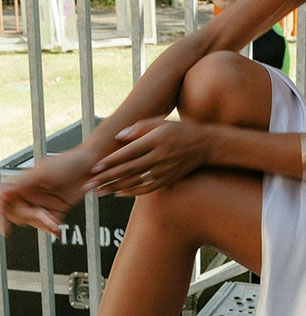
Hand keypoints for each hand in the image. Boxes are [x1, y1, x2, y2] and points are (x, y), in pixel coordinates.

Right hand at [0, 148, 93, 236]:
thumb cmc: (69, 163)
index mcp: (23, 183)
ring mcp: (43, 202)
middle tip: (44, 215)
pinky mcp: (55, 208)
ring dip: (43, 224)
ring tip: (55, 224)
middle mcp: (31, 194)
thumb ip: (24, 184)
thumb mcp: (45, 173)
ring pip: (34, 221)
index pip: (5, 202)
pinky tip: (57, 230)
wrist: (92, 166)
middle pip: (20, 215)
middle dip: (31, 218)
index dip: (2, 216)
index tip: (5, 230)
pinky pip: (49, 222)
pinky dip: (51, 227)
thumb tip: (3, 192)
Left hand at [83, 118, 208, 195]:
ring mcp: (165, 169)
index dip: (110, 161)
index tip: (94, 167)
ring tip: (98, 192)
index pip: (128, 152)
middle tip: (89, 184)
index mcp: (157, 139)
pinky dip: (133, 192)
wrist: (206, 145)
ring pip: (136, 181)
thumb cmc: (181, 130)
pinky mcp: (168, 178)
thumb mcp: (162, 122)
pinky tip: (119, 193)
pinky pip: (148, 188)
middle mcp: (160, 156)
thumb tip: (119, 137)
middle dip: (106, 177)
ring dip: (115, 187)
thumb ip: (140, 127)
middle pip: (128, 169)